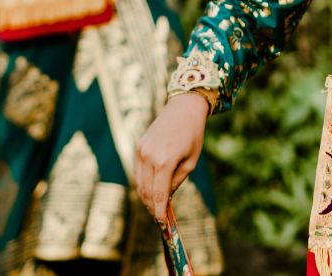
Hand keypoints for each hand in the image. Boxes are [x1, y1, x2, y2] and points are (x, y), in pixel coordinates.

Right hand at [135, 92, 208, 224]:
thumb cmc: (192, 134)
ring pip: (138, 182)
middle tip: (159, 216)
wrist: (183, 108)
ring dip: (146, 196)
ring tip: (155, 204)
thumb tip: (166, 197)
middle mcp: (149, 156)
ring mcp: (141, 150)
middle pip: (145, 191)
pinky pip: (138, 170)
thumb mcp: (191, 161)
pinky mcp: (138, 146)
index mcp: (165, 161)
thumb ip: (177, 181)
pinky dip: (143, 182)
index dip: (159, 211)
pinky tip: (152, 187)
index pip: (158, 194)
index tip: (161, 222)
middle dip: (151, 206)